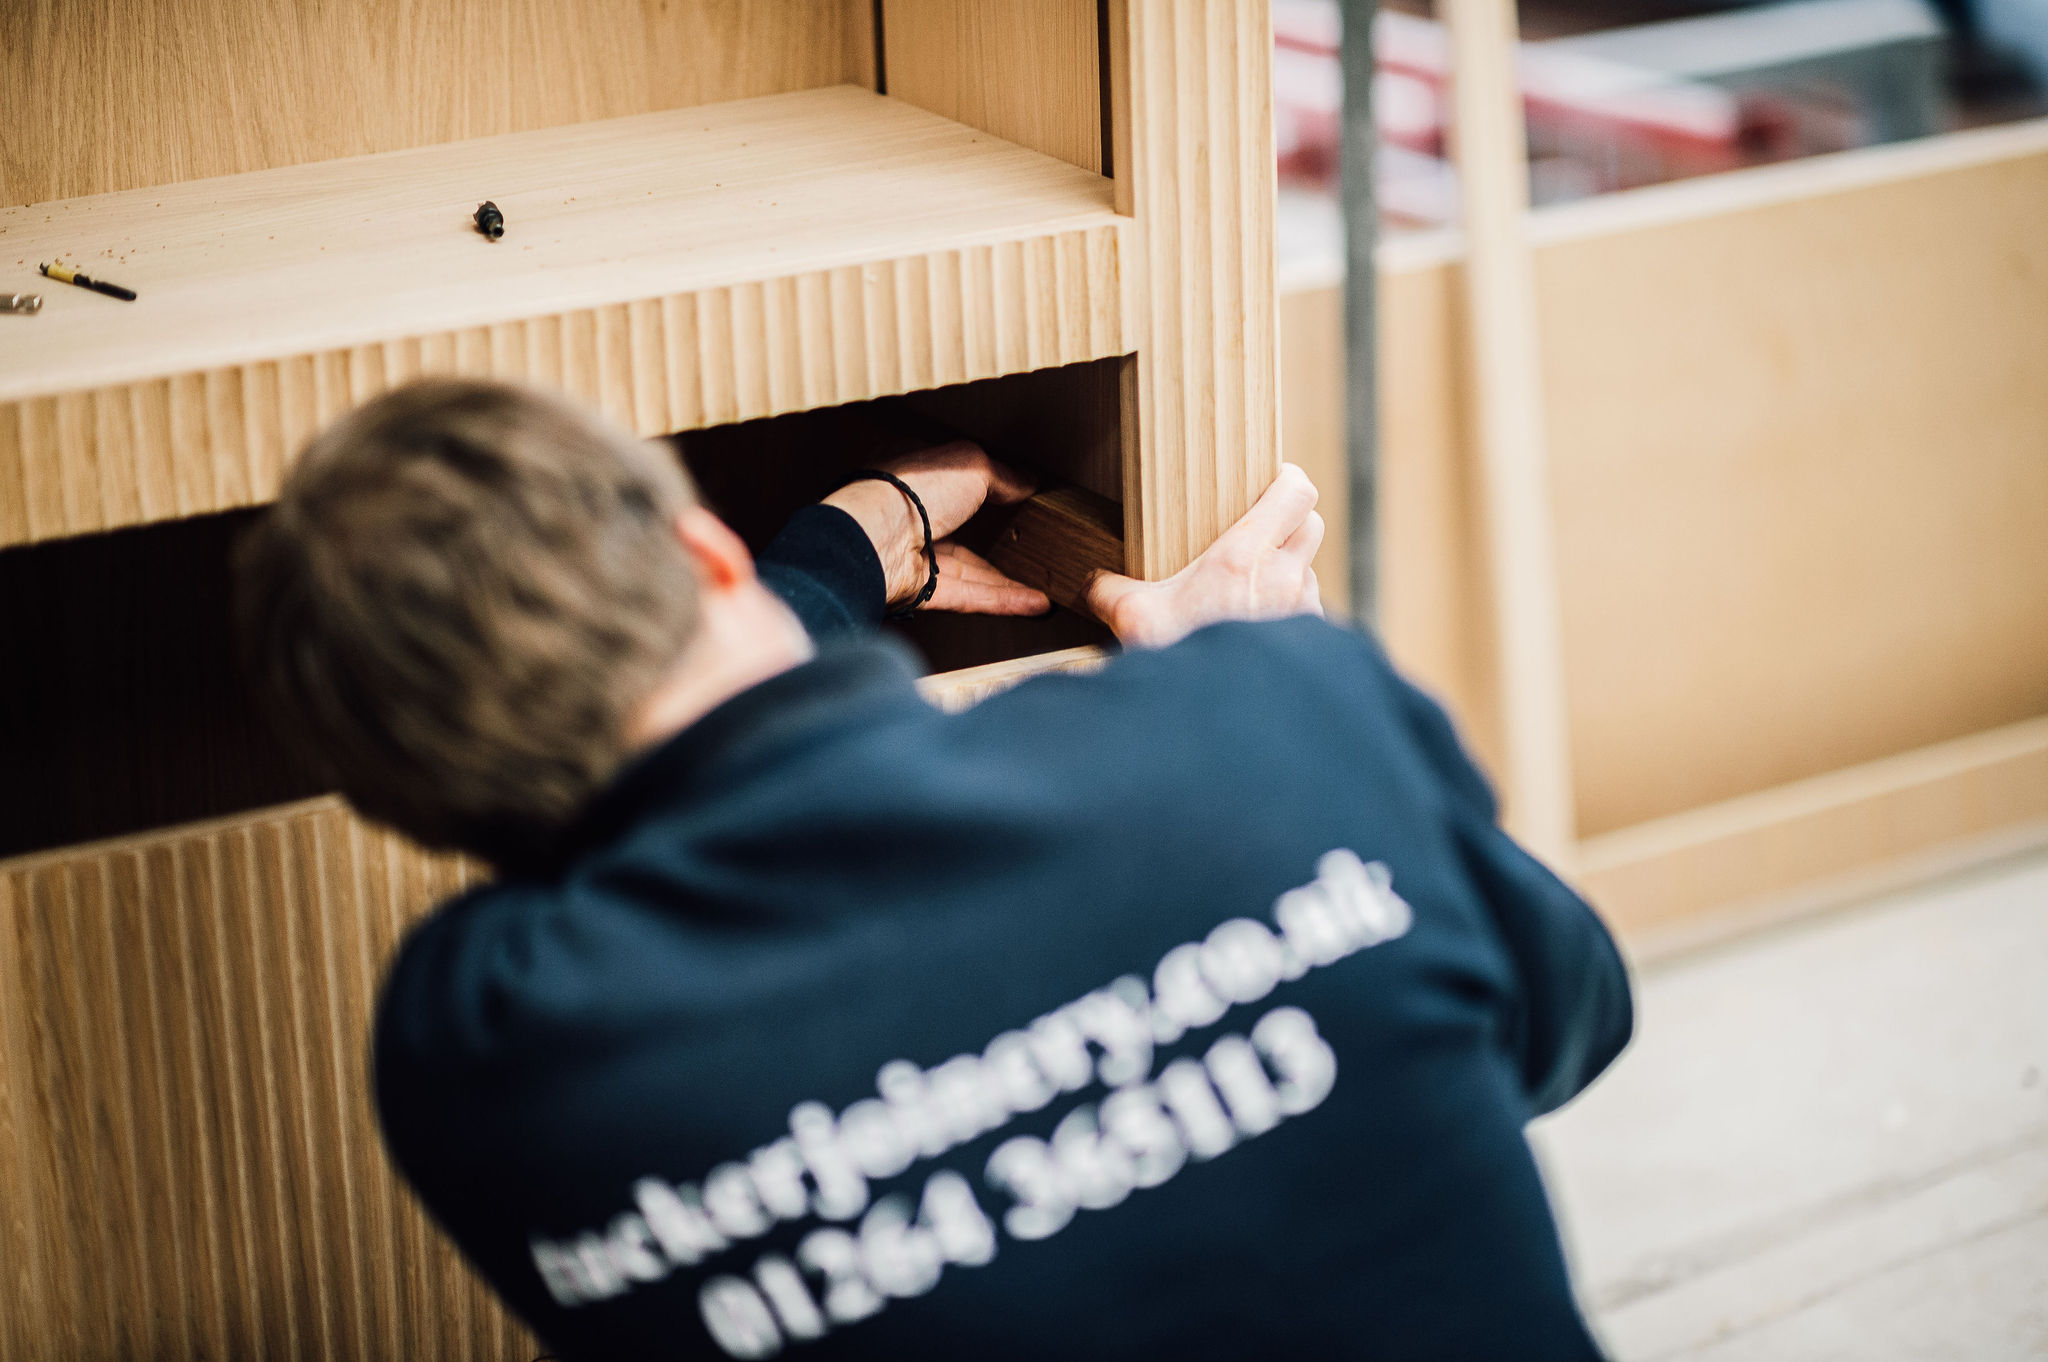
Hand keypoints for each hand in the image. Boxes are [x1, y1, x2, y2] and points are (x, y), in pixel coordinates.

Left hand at [822, 441, 1052, 615]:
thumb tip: (1026, 482)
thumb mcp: (970, 463)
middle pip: (960, 528)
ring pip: (968, 568)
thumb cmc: (910, 489)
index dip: (983, 485)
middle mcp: (909, 514)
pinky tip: (1036, 604)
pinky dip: (1002, 600)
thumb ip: (1002, 475)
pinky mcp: (919, 590)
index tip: (1018, 497)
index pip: (950, 479)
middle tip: (1031, 545)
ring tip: (1045, 586)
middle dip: (996, 539)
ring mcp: (913, 554)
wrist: (875, 539)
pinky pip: (968, 595)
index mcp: (911, 474)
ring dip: (1007, 580)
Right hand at [1084, 463, 1323, 647]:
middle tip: (1258, 533)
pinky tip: (1261, 629)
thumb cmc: (1180, 662)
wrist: (1216, 720)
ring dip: (1288, 572)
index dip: (1288, 479)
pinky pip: (1309, 614)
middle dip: (1288, 523)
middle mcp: (1285, 580)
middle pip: (1311, 524)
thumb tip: (1090, 584)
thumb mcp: (1133, 621)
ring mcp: (1304, 613)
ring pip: (1309, 571)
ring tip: (1254, 590)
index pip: (1296, 492)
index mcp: (1244, 558)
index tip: (1270, 479)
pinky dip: (1290, 613)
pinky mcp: (1313, 645)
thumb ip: (1109, 592)